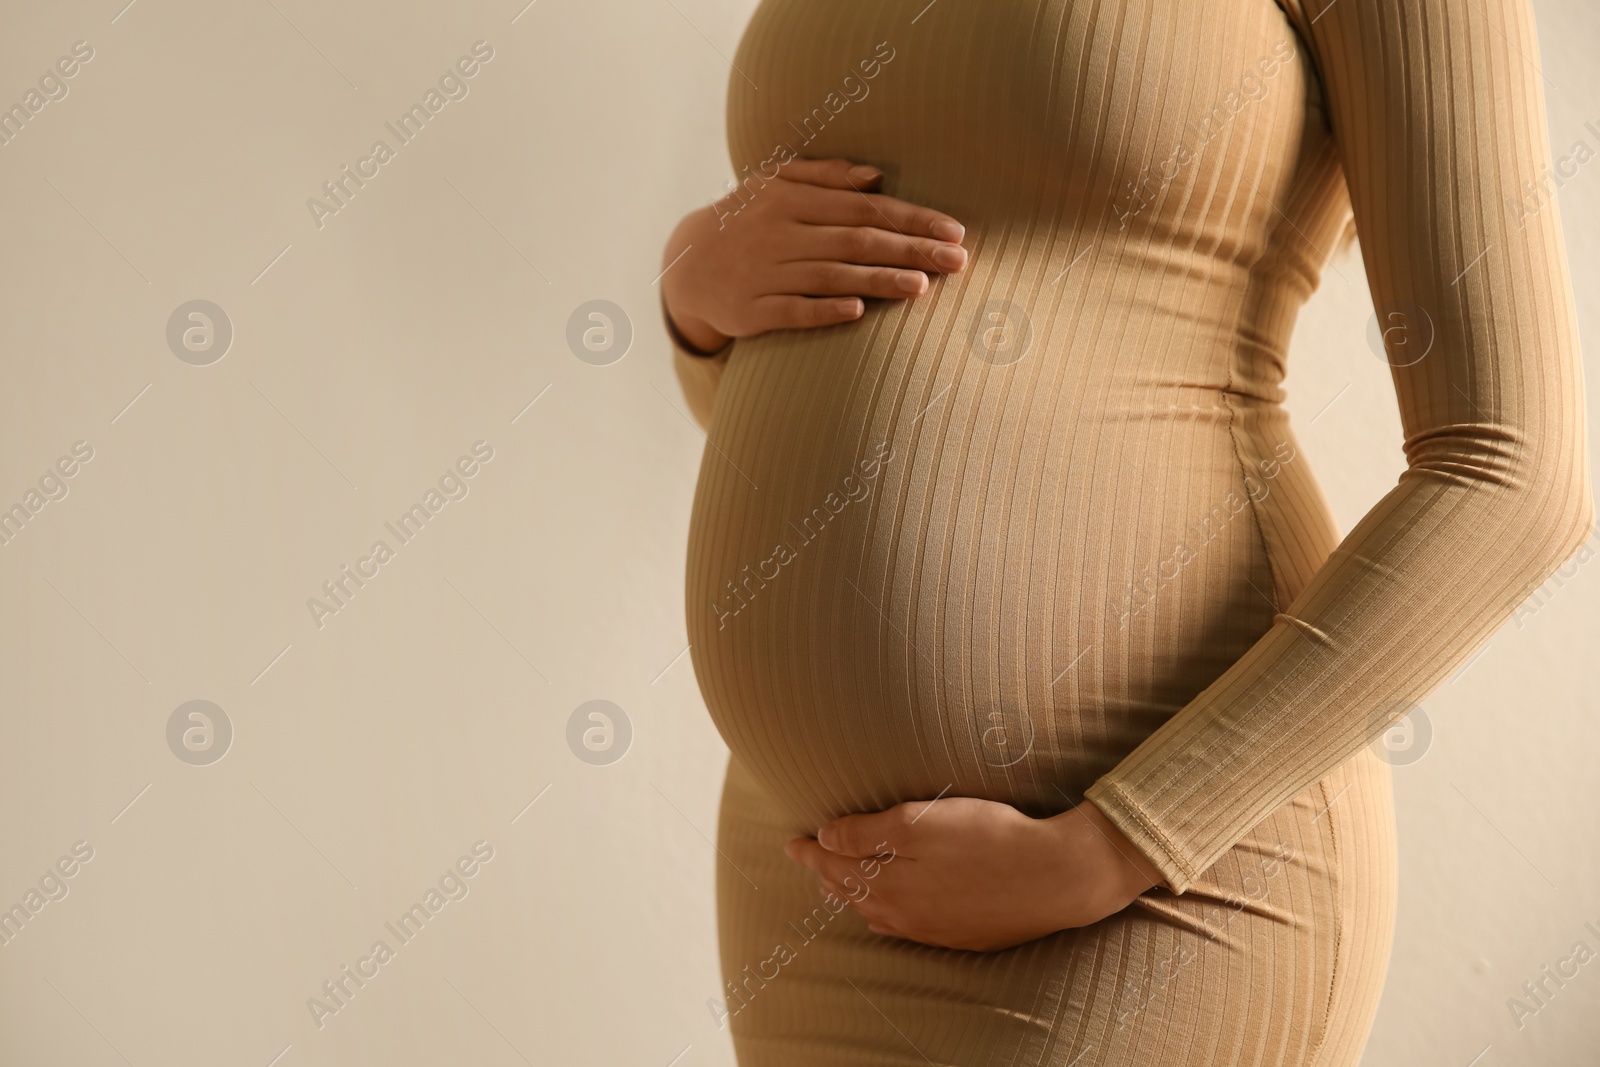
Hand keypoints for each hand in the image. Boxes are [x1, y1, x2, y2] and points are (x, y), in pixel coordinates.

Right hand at [660, 157, 967, 353]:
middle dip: (910, 249)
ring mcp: (764, 274)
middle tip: (958, 261)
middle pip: (856, 241)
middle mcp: (779, 234)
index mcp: (791, 200)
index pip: (864, 208)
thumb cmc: (747, 221)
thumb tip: (877, 176)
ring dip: (878, 281)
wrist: (688, 266)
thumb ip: (825, 177)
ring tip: (923, 286)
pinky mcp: (751, 312)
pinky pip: (792, 311)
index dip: (911, 218)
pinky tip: (858, 313)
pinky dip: (824, 310)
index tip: (953, 230)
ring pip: (830, 276)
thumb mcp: (775, 184)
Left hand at [784, 796, 1164, 951]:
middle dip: (827, 873)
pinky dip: (886, 912)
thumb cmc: (989, 839)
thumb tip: (825, 837)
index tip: (792, 841)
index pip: (836, 865)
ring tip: (838, 881)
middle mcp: (905, 913)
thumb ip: (867, 833)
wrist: (1056, 876)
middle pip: (853, 892)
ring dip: (853, 894)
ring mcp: (935, 928)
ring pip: (878, 912)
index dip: (811, 850)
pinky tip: (890, 908)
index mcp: (888, 884)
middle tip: (808, 857)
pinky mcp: (963, 932)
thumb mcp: (920, 822)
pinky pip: (908, 926)